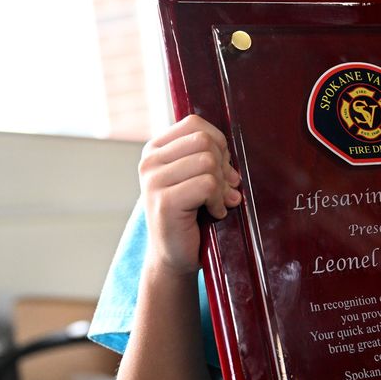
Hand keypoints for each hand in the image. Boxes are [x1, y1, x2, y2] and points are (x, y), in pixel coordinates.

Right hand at [139, 115, 241, 275]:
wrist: (175, 255)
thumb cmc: (192, 213)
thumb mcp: (198, 177)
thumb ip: (210, 157)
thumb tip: (231, 153)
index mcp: (156, 149)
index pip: (195, 124)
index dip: (218, 144)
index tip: (220, 169)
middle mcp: (149, 161)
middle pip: (204, 141)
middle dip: (223, 166)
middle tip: (224, 189)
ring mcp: (153, 181)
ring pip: (208, 162)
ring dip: (222, 186)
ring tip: (218, 202)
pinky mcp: (164, 201)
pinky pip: (207, 185)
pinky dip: (219, 201)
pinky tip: (213, 213)